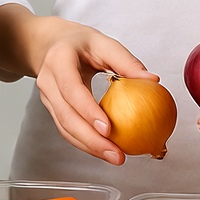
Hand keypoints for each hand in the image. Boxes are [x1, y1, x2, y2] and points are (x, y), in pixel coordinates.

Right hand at [0, 8, 155, 164]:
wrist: (50, 44)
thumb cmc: (79, 43)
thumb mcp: (103, 42)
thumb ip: (126, 60)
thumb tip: (152, 80)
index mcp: (59, 61)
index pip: (72, 90)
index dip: (88, 111)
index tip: (108, 128)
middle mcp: (48, 81)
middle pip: (66, 117)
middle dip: (90, 140)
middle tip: (116, 154)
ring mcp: (47, 98)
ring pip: (65, 128)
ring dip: (89, 147)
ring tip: (115, 157)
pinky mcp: (53, 110)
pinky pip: (67, 130)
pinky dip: (85, 143)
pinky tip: (106, 150)